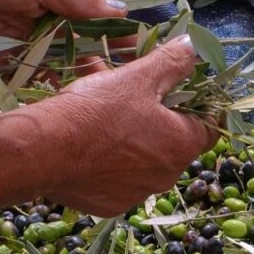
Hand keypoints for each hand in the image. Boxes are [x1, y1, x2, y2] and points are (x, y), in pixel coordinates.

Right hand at [36, 35, 218, 215]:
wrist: (44, 151)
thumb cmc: (97, 111)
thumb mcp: (138, 78)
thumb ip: (171, 63)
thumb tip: (194, 47)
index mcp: (182, 144)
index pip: (209, 128)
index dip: (200, 108)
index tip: (184, 93)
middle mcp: (168, 175)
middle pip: (174, 144)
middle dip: (160, 121)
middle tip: (135, 99)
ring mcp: (139, 193)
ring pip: (145, 162)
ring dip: (134, 142)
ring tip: (107, 119)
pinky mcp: (111, 205)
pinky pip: (118, 180)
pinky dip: (109, 164)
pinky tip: (90, 146)